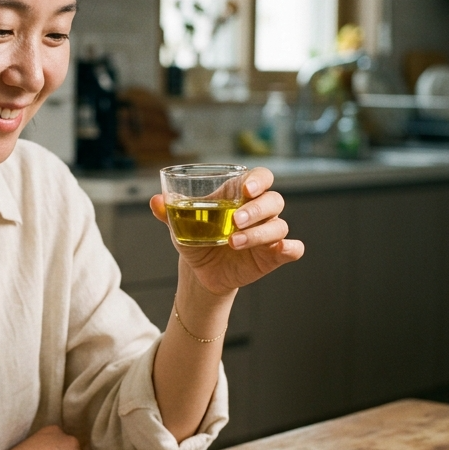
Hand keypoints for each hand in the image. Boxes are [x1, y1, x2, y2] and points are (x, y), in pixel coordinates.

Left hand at [150, 167, 303, 296]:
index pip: (260, 177)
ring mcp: (269, 232)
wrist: (201, 272)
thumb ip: (169, 212)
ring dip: (258, 233)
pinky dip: (291, 247)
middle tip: (235, 221)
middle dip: (256, 209)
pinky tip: (280, 249)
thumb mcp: (180, 225)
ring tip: (232, 243)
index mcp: (239, 194)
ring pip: (278, 225)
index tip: (246, 189)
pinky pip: (293, 248)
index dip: (258, 180)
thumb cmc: (196, 239)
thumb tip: (155, 201)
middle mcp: (259, 211)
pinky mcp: (274, 254)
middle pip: (273, 200)